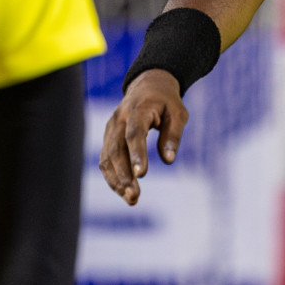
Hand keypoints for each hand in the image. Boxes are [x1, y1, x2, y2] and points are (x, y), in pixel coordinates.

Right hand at [99, 69, 188, 203]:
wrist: (147, 85)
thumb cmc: (166, 101)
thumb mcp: (178, 113)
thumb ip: (173, 135)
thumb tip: (169, 160)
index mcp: (138, 110)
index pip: (134, 134)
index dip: (137, 154)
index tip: (142, 175)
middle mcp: (119, 119)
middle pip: (117, 150)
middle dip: (124, 176)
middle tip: (134, 196)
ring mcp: (111, 129)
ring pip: (107, 158)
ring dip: (117, 181)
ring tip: (131, 199)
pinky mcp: (108, 137)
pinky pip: (106, 160)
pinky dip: (113, 177)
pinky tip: (124, 191)